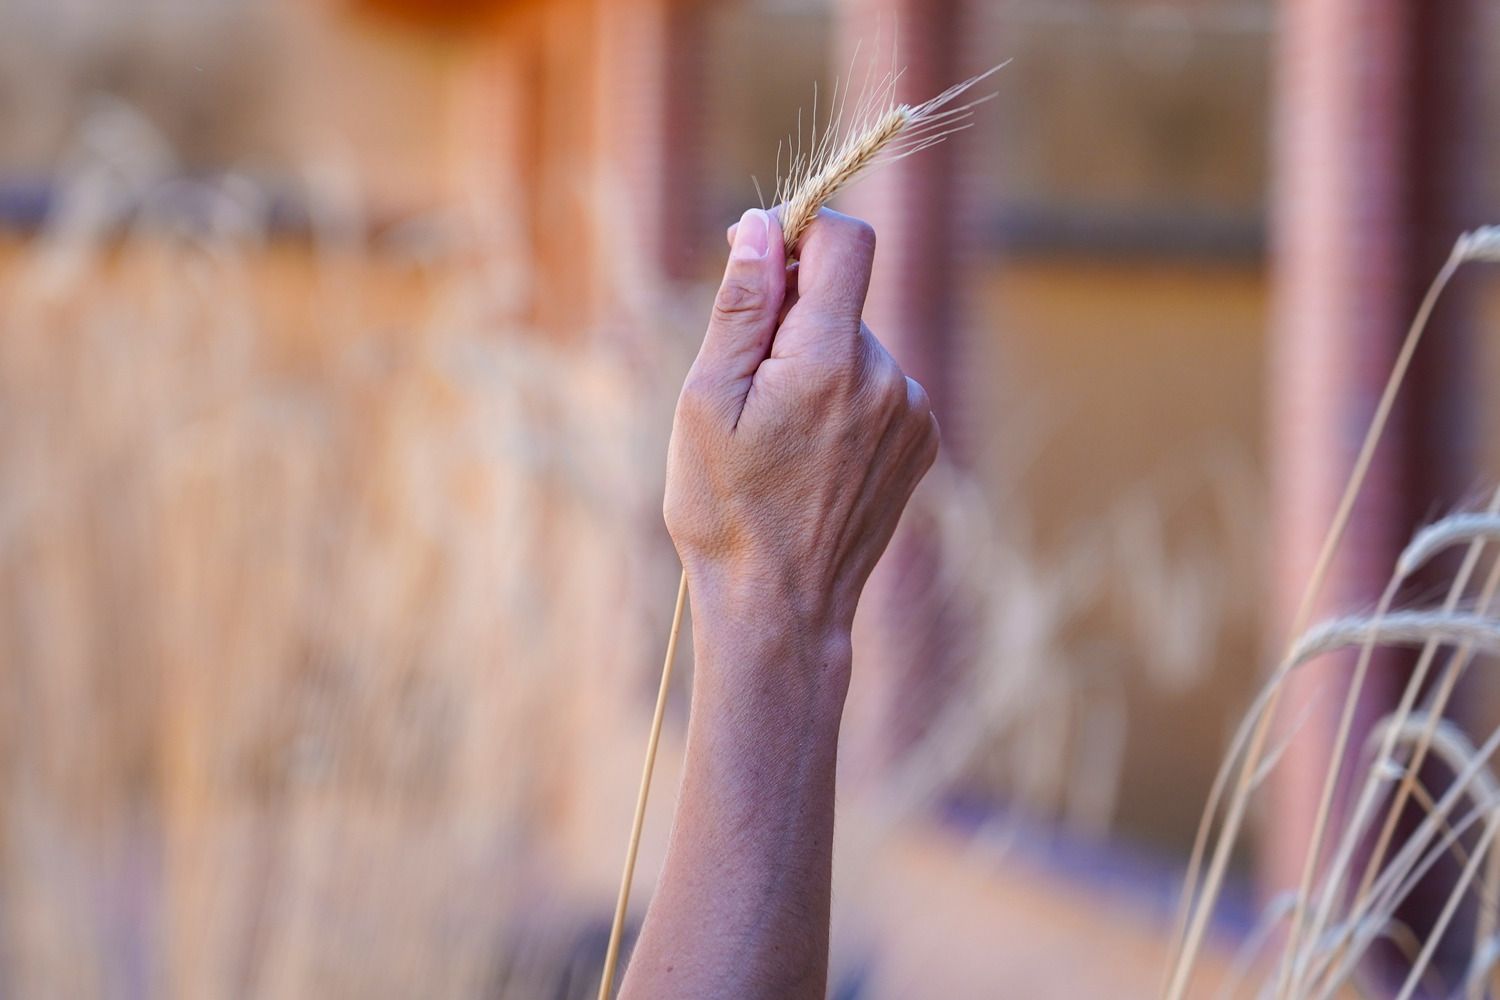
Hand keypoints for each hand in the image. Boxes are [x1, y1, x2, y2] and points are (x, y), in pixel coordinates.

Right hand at [663, 206, 939, 654]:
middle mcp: (887, 378)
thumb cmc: (726, 508)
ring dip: (817, 365)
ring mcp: (912, 412)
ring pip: (857, 345)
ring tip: (780, 438)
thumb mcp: (708, 400)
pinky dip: (844, 401)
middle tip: (748, 392)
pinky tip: (812, 455)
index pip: (847, 240)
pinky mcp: (922, 441)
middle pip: (842, 298)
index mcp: (831, 360)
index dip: (801, 233)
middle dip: (793, 321)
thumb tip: (762, 225)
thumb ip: (743, 306)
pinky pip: (878, 387)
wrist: (780, 607)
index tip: (762, 262)